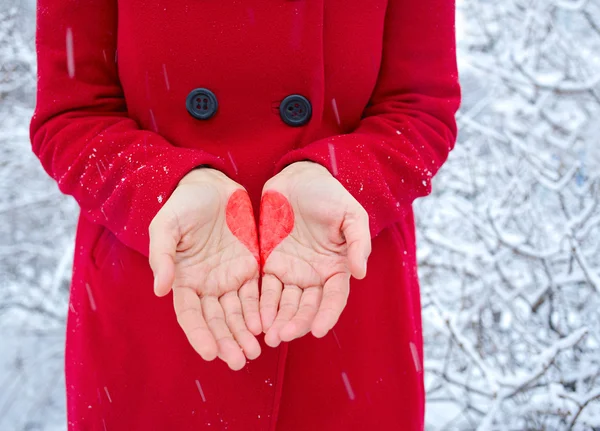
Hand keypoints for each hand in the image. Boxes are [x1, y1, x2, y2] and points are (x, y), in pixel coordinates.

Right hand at [149, 167, 261, 370]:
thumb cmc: (184, 204)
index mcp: (184, 279)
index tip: (210, 353)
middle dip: (227, 341)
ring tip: (255, 352)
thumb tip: (160, 289)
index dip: (199, 334)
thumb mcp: (167, 226)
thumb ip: (163, 256)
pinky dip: (260, 311)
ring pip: (238, 313)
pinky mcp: (250, 267)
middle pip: (217, 320)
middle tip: (240, 360)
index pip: (191, 314)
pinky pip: (256, 294)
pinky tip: (266, 326)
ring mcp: (229, 277)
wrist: (211, 184)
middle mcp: (207, 285)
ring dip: (244, 333)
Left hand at [259, 161, 370, 346]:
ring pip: (284, 304)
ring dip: (277, 320)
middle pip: (306, 307)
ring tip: (268, 336)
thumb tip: (360, 273)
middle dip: (296, 323)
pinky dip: (261, 305)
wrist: (299, 177)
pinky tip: (255, 319)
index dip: (327, 315)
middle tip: (283, 336)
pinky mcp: (268, 264)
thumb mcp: (351, 214)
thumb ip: (358, 242)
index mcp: (336, 267)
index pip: (333, 298)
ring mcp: (290, 272)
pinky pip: (264, 289)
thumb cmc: (329, 194)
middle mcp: (313, 276)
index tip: (318, 330)